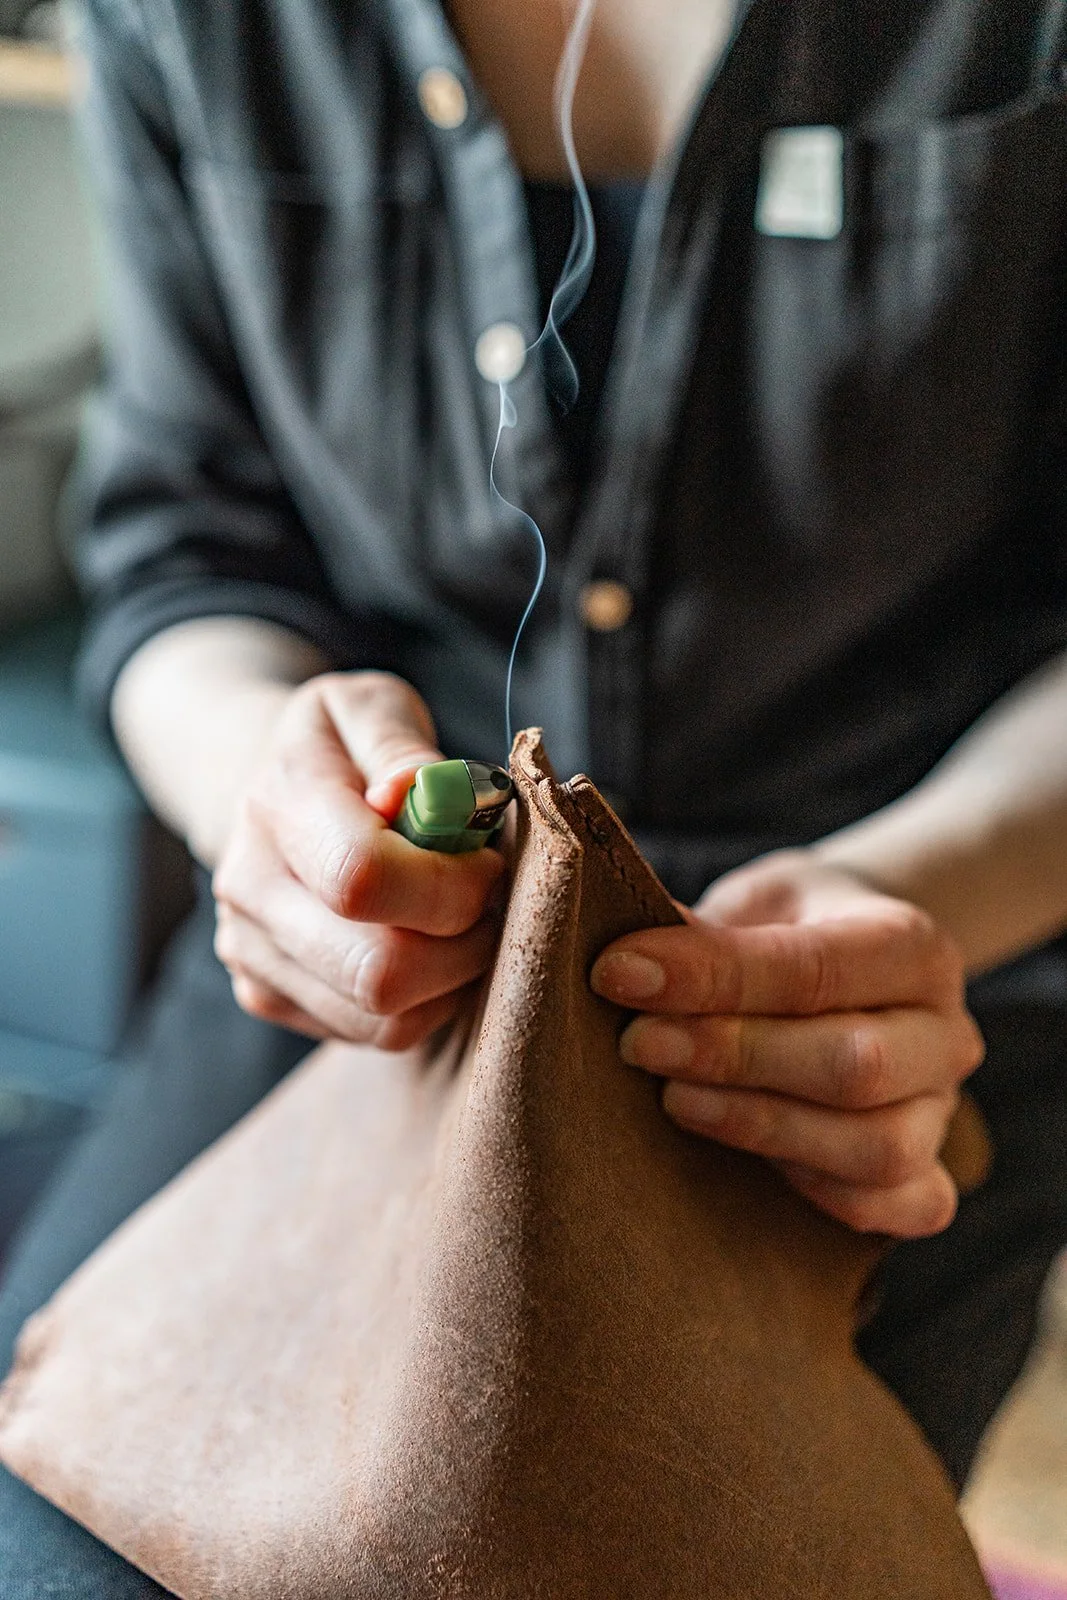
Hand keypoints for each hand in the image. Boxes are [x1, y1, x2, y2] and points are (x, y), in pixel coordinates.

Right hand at [212, 672, 504, 1045]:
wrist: (265, 790)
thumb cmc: (340, 746)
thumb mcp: (370, 709)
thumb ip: (402, 746)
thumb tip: (417, 793)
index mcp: (278, 803)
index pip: (363, 878)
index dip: (450, 883)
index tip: (486, 860)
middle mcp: (250, 888)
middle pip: (378, 970)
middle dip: (463, 943)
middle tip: (486, 901)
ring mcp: (251, 953)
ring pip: (383, 1017)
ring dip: (451, 978)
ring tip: (458, 920)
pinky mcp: (267, 997)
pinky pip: (374, 1035)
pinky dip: (424, 1002)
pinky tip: (428, 947)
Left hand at [590, 851, 983, 1237]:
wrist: (846, 971)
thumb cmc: (788, 931)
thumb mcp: (754, 904)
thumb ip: (704, 931)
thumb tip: (627, 960)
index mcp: (913, 946)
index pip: (814, 968)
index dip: (712, 975)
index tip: (620, 972)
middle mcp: (945, 1032)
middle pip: (856, 1065)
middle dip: (732, 1056)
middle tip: (635, 1042)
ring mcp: (940, 1113)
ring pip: (877, 1148)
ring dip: (759, 1126)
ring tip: (672, 1099)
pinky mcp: (926, 1177)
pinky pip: (894, 1207)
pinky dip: (817, 1192)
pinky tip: (739, 1160)